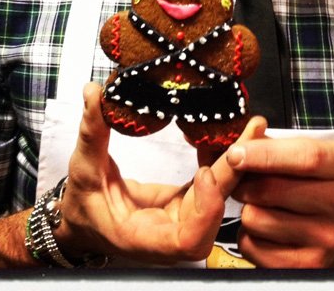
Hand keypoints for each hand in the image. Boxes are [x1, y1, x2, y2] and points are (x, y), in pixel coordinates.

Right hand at [53, 83, 244, 264]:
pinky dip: (220, 160)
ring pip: (219, 197)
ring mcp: (182, 220)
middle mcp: (169, 234)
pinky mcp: (186, 205)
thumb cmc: (82, 206)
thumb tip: (94, 92)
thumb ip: (92, 132)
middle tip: (251, 133)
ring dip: (236, 163)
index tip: (206, 174)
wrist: (84, 222)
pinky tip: (225, 135)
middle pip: (215, 213)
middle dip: (236, 173)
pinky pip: (211, 185)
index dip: (206, 210)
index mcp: (143, 237)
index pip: (188, 239)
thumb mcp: (82, 169)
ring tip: (250, 128)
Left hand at [224, 130, 333, 267]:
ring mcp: (330, 238)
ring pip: (256, 218)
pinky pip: (252, 245)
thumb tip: (238, 151)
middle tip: (244, 182)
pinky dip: (247, 236)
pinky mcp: (308, 265)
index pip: (306, 157)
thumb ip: (269, 144)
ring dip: (247, 209)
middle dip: (245, 183)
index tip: (234, 155)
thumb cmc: (309, 180)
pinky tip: (265, 229)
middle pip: (274, 189)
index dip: (264, 155)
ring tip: (261, 206)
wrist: (329, 223)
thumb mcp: (301, 152)